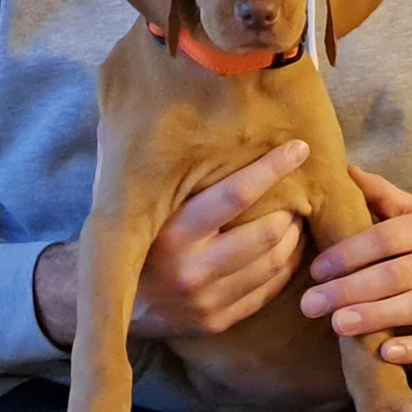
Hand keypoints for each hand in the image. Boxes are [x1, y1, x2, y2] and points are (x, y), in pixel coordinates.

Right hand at [33, 140, 309, 346]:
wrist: (109, 299)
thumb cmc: (133, 228)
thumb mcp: (139, 196)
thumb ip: (160, 158)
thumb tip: (168, 90)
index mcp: (169, 231)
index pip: (235, 194)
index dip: (273, 168)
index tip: (299, 148)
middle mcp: (187, 269)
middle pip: (267, 232)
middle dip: (292, 208)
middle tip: (302, 188)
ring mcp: (204, 301)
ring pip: (275, 261)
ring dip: (296, 235)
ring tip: (297, 213)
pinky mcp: (216, 321)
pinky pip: (269, 288)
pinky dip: (288, 264)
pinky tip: (289, 245)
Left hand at [299, 165, 411, 363]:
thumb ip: (379, 194)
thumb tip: (340, 168)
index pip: (385, 237)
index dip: (349, 253)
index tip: (317, 269)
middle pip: (394, 274)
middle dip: (350, 289)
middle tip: (310, 304)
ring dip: (376, 316)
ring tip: (338, 325)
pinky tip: (387, 354)